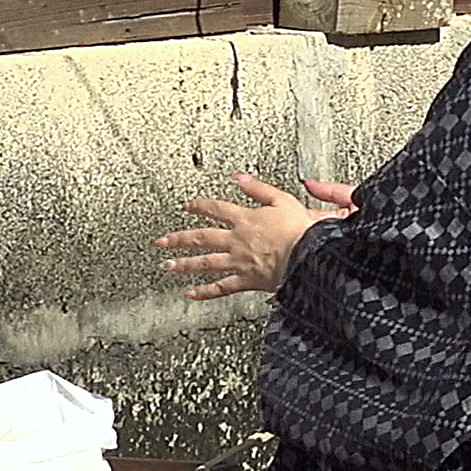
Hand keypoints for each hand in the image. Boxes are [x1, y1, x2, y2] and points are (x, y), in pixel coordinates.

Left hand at [154, 173, 353, 300]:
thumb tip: (239, 177)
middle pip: (201, 237)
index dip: (199, 206)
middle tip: (161, 241)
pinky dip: (205, 292)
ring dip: (184, 265)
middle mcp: (236, 240)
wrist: (308, 255)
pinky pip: (221, 287)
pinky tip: (192, 294)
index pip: (216, 209)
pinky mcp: (246, 280)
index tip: (187, 206)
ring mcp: (238, 261)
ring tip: (168, 266)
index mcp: (246, 219)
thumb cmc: (300, 230)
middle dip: (178, 239)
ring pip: (205, 263)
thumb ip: (258, 188)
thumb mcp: (282, 199)